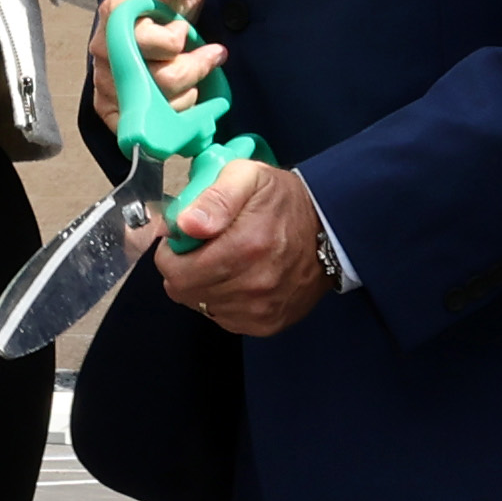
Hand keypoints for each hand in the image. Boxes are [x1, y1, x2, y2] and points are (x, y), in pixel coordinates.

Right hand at [90, 0, 223, 149]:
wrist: (146, 16)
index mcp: (116, 14)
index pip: (154, 43)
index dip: (178, 40)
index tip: (186, 28)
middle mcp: (104, 51)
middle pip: (161, 81)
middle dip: (194, 69)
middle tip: (210, 55)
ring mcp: (105, 82)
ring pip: (158, 108)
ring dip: (188, 94)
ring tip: (195, 75)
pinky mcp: (109, 107)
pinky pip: (139, 128)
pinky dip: (168, 121)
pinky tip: (183, 103)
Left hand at [157, 164, 335, 337]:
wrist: (330, 230)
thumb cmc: (284, 201)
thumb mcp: (249, 177)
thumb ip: (214, 197)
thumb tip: (187, 224)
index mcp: (245, 246)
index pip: (175, 270)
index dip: (171, 253)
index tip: (185, 238)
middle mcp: (253, 285)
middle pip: (184, 292)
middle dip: (184, 269)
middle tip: (202, 248)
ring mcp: (261, 309)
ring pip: (201, 306)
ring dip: (203, 286)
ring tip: (224, 261)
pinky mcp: (267, 324)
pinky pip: (223, 319)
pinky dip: (221, 301)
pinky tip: (238, 279)